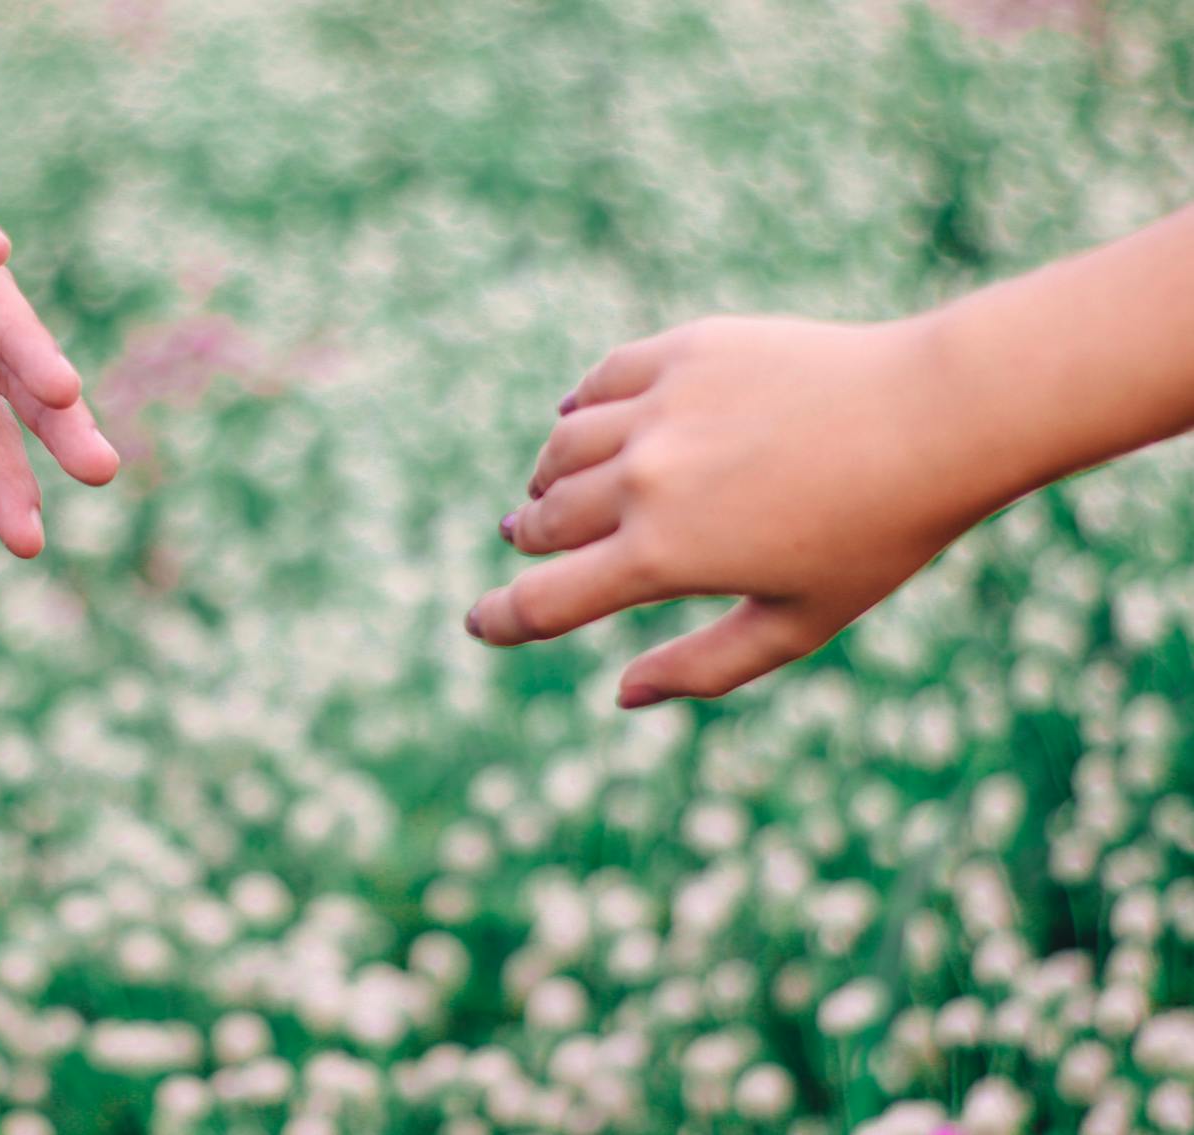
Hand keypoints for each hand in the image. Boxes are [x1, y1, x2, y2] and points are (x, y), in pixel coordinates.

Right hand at [467, 316, 1002, 707]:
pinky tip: (583, 423)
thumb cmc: (878, 534)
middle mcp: (644, 479)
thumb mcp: (796, 624)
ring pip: (561, 448)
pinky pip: (599, 384)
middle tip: (531, 546)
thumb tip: (621, 696)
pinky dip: (580, 412)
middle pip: (544, 521)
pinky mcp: (684, 352)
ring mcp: (660, 408)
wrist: (937, 415)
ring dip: (548, 480)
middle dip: (532, 543)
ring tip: (557, 490)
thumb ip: (700, 669)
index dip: (498, 620)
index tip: (478, 624)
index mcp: (663, 556)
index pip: (541, 601)